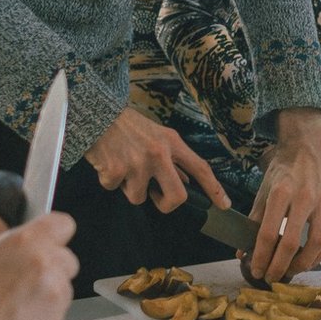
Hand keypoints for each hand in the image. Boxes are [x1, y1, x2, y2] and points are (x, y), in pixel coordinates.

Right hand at [0, 212, 78, 319]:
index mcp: (26, 241)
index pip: (62, 223)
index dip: (53, 233)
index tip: (44, 240)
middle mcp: (47, 263)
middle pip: (66, 257)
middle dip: (51, 266)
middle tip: (24, 278)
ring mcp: (56, 292)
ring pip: (64, 285)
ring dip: (49, 291)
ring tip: (17, 304)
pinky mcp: (58, 319)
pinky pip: (59, 310)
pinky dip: (45, 313)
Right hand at [84, 107, 229, 213]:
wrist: (96, 114)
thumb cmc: (127, 126)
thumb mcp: (156, 136)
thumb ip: (172, 158)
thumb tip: (186, 181)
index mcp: (172, 142)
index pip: (200, 168)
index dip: (214, 188)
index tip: (224, 205)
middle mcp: (159, 153)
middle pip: (177, 196)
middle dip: (166, 204)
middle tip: (155, 197)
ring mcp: (138, 163)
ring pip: (139, 198)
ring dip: (129, 187)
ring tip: (122, 165)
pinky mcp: (116, 170)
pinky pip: (115, 189)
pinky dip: (109, 180)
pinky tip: (107, 162)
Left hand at [249, 111, 320, 281]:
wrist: (307, 147)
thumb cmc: (282, 170)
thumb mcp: (263, 191)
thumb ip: (254, 222)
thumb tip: (243, 252)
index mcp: (280, 193)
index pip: (269, 233)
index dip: (262, 257)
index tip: (257, 271)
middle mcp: (303, 198)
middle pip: (292, 242)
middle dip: (280, 266)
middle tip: (271, 278)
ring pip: (316, 243)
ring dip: (302, 264)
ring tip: (290, 271)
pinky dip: (320, 254)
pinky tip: (308, 260)